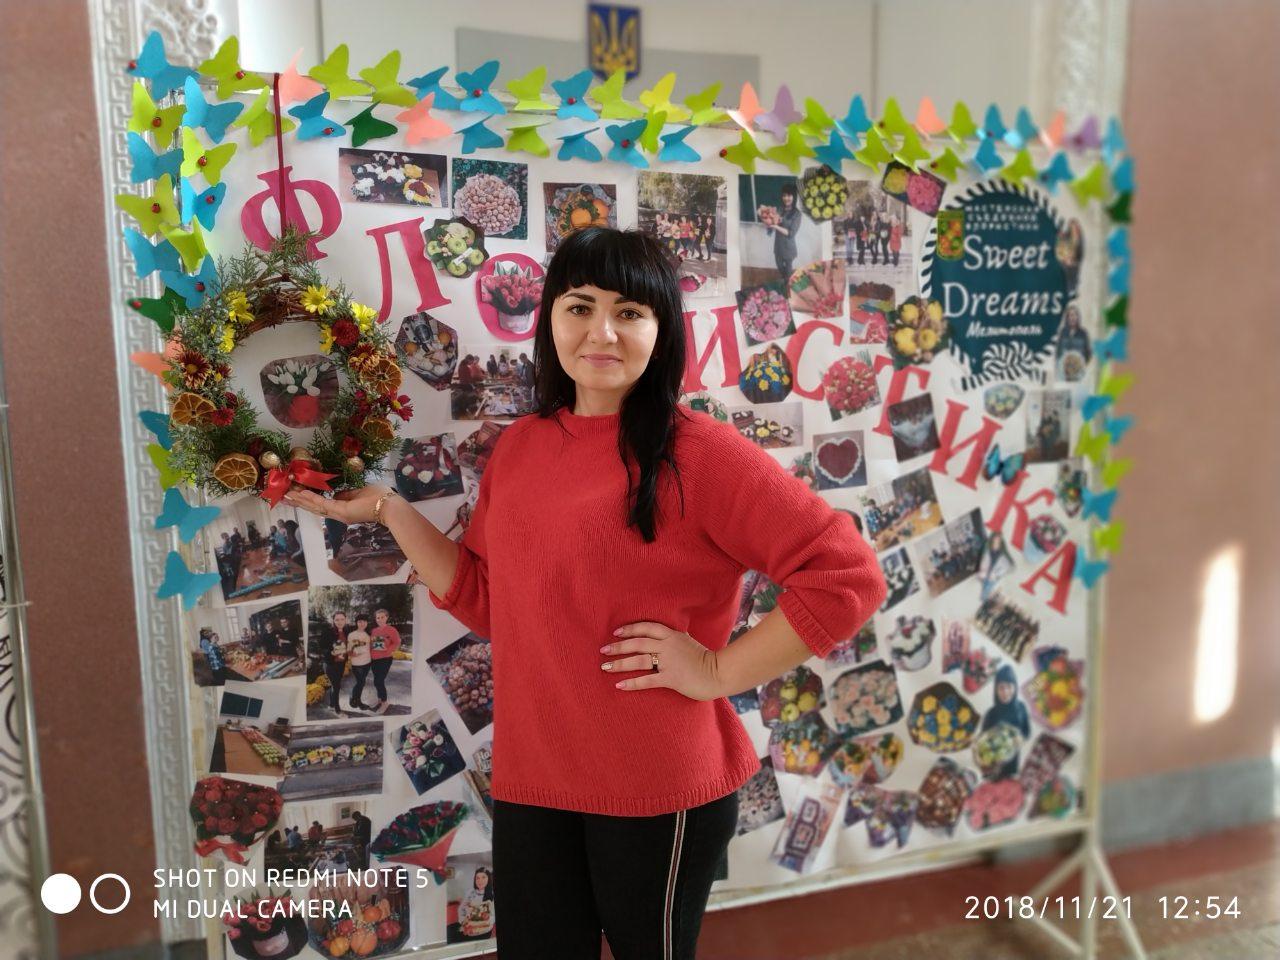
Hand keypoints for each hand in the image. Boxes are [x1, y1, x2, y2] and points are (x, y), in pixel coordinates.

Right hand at [283, 483, 392, 524]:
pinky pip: (323, 503)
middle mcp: (338, 514)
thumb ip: (346, 494)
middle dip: (298, 502)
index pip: (321, 505)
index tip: (295, 495)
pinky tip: (301, 493)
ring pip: (315, 507)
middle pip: (313, 508)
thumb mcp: (358, 493)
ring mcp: (339, 514)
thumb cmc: (378, 498)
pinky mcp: (341, 511)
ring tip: (286, 495)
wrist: (389, 506)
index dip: (307, 501)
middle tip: (283, 497)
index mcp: (342, 510)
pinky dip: (311, 498)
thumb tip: (336, 494)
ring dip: (300, 500)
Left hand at [600, 621, 724, 701]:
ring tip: (605, 667)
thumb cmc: (704, 659)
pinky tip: (620, 685)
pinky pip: (647, 680)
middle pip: (638, 643)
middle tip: (604, 650)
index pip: (646, 627)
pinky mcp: (671, 678)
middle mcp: (668, 646)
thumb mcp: (688, 642)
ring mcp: (669, 662)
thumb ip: (674, 638)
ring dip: (620, 663)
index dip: (630, 629)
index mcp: (672, 635)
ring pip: (639, 660)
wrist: (719, 673)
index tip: (616, 633)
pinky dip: (632, 683)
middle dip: (618, 646)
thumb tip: (662, 635)